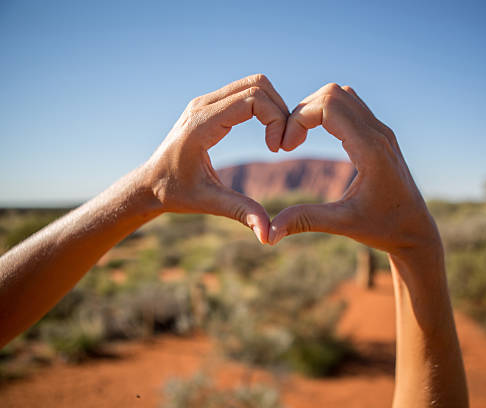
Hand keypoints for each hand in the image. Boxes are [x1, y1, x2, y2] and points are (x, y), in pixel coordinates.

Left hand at [142, 74, 288, 243]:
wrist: (148, 183)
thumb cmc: (174, 193)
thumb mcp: (209, 203)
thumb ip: (241, 212)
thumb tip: (268, 235)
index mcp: (202, 125)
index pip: (252, 99)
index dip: (275, 120)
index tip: (277, 149)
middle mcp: (202, 106)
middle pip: (257, 84)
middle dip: (279, 111)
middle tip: (283, 143)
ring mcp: (205, 102)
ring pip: (253, 84)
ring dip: (273, 107)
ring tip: (277, 139)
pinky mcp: (209, 105)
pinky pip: (245, 92)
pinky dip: (263, 107)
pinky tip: (267, 133)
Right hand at [269, 83, 439, 255]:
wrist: (417, 230)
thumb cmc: (384, 228)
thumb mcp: (343, 225)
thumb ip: (305, 220)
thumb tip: (269, 232)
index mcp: (371, 149)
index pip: (328, 105)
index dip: (298, 119)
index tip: (284, 147)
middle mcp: (378, 133)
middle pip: (332, 93)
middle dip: (302, 111)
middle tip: (288, 143)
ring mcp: (381, 131)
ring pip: (342, 95)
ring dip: (314, 109)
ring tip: (298, 138)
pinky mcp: (380, 135)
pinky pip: (350, 106)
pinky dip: (327, 113)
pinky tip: (315, 137)